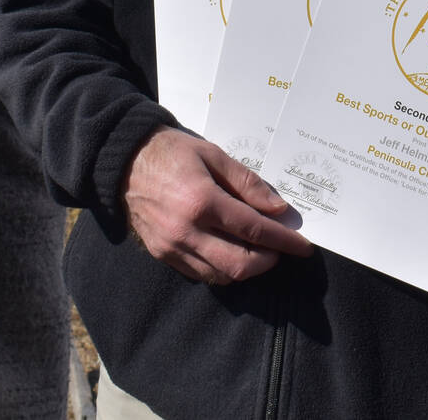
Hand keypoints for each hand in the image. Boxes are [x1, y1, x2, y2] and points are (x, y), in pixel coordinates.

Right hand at [122, 127, 313, 284]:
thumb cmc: (173, 152)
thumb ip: (248, 183)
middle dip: (269, 260)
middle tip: (281, 248)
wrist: (125, 161)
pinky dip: (223, 270)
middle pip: (240, 263)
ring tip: (260, 251)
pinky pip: (201, 274)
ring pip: (221, 276)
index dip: (283, 240)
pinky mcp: (162, 255)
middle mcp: (186, 230)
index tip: (303, 244)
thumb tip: (278, 209)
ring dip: (247, 268)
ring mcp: (172, 247)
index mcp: (201, 201)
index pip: (253, 230)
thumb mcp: (214, 155)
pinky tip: (233, 253)